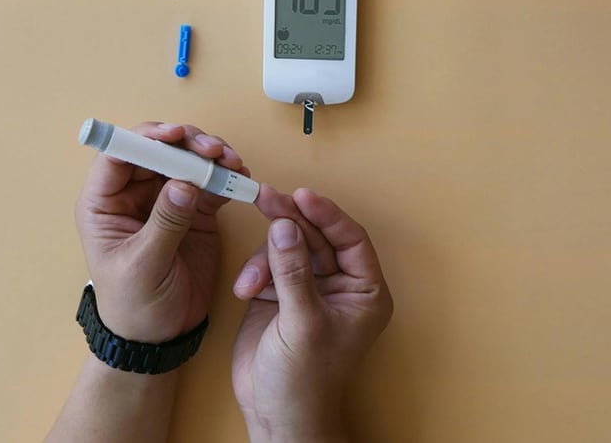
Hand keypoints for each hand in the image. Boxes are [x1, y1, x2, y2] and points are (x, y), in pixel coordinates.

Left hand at [75, 122, 248, 342]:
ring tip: (233, 162)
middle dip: (188, 144)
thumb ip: (164, 223)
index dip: (145, 138)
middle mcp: (135, 195)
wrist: (160, 336)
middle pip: (159, 150)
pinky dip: (227, 176)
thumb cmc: (135, 305)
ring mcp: (167, 200)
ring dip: (211, 155)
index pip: (119, 156)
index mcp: (106, 204)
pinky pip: (211, 182)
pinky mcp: (195, 211)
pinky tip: (240, 177)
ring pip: (187, 160)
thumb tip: (184, 183)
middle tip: (215, 151)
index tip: (174, 136)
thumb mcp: (144, 265)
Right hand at [231, 189, 393, 441]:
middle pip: (318, 236)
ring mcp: (309, 288)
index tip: (302, 196)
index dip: (328, 215)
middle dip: (292, 220)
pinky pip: (269, 264)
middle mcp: (340, 285)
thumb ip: (294, 271)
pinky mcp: (280, 294)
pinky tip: (246, 289)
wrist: (276, 415)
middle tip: (266, 197)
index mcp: (364, 292)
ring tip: (252, 279)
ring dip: (268, 254)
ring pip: (290, 246)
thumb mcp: (303, 322)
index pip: (351, 239)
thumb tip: (285, 225)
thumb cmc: (306, 381)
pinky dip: (255, 272)